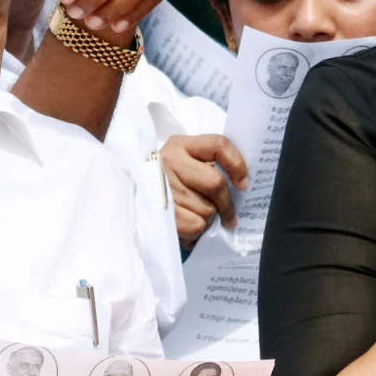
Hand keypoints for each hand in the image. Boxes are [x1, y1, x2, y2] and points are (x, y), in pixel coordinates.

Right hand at [161, 134, 248, 249]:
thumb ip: (211, 168)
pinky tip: (187, 226)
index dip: (237, 164)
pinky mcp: (158, 210)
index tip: (244, 184)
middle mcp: (170, 161)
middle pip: (215, 183)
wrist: (131, 195)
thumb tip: (241, 189)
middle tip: (230, 218)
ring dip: (209, 219)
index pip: (218, 145)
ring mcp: (162, 185)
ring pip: (206, 208)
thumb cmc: (170, 181)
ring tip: (198, 218)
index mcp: (182, 145)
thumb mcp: (187, 164)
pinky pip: (194, 224)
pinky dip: (196, 230)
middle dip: (227, 205)